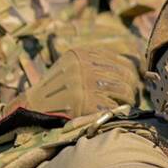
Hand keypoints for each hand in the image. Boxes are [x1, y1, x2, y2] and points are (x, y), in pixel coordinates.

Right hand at [21, 46, 141, 118]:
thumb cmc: (57, 89)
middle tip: (130, 97)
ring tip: (122, 105)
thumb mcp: (72, 66)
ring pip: (124, 91)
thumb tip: (135, 69)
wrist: (32, 107)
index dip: (131, 74)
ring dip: (127, 101)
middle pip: (126, 76)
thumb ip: (96, 63)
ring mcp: (85, 84)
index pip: (121, 62)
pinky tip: (111, 113)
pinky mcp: (86, 103)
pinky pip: (114, 107)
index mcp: (82, 54)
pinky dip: (116, 112)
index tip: (133, 83)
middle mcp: (84, 66)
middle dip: (131, 88)